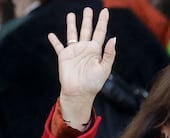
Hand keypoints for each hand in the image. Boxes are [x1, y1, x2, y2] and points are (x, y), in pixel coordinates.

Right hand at [48, 7, 115, 129]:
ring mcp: (74, 52)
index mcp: (96, 50)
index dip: (102, 21)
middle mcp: (85, 49)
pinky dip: (55, 41)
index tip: (105, 11)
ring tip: (72, 14)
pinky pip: (59, 47)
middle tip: (88, 9)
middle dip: (88, 19)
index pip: (100, 32)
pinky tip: (51, 35)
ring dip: (72, 24)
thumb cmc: (94, 83)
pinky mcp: (64, 57)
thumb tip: (113, 38)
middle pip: (87, 30)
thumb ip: (109, 53)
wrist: (80, 93)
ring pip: (73, 34)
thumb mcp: (105, 68)